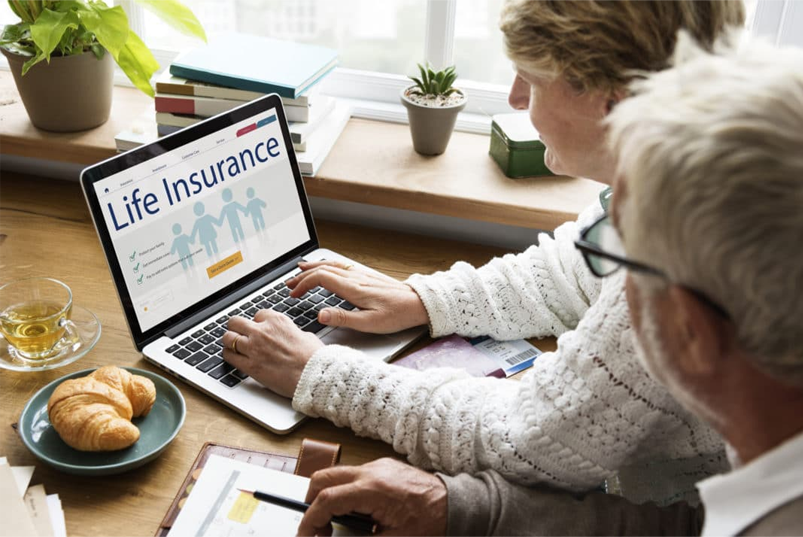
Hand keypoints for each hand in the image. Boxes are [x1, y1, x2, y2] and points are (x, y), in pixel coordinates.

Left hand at [221, 310, 323, 397]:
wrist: (313, 375)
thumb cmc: (313, 358)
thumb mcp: (305, 336)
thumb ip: (291, 332)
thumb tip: (290, 335)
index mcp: (277, 321)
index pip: (258, 314)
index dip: (257, 322)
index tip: (258, 327)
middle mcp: (262, 332)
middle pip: (236, 322)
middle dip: (236, 327)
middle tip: (237, 332)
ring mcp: (254, 348)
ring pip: (228, 338)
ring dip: (229, 341)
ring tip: (231, 345)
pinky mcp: (250, 366)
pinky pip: (229, 356)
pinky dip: (229, 355)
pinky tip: (232, 357)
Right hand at [286, 260, 428, 333]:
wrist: (418, 303)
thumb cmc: (397, 315)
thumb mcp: (369, 323)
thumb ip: (343, 318)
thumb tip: (320, 315)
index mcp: (353, 289)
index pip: (320, 279)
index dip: (303, 284)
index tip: (294, 294)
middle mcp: (355, 278)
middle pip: (323, 269)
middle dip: (303, 276)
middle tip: (289, 284)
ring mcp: (361, 275)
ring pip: (332, 265)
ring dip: (313, 267)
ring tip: (300, 270)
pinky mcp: (367, 276)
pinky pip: (341, 265)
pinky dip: (327, 265)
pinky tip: (326, 268)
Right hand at [297, 458, 447, 536]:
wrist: (456, 504)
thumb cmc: (431, 522)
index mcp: (371, 490)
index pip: (326, 500)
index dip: (310, 520)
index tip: (306, 536)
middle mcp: (372, 471)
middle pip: (323, 478)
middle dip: (312, 502)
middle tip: (317, 528)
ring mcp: (378, 466)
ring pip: (338, 474)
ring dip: (330, 496)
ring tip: (339, 523)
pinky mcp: (385, 466)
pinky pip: (355, 474)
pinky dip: (347, 491)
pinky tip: (358, 512)